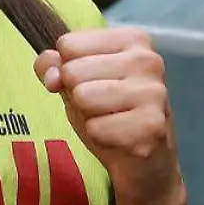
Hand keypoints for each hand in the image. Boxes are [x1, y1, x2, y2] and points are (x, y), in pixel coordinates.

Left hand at [35, 28, 182, 204]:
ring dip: (88, 117)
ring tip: (110, 122)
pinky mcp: (151, 126)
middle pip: (73, 70)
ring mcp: (153, 93)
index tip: (91, 85)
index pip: (68, 44)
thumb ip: (55, 67)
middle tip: (103, 109)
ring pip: (83, 97)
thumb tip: (51, 73)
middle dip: (78, 96)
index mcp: (133, 40)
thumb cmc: (110, 115)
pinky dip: (99, 138)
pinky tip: (120, 139)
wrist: (146, 164)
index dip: (67, 70)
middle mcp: (148, 60)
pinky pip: (96, 128)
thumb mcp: (77, 84)